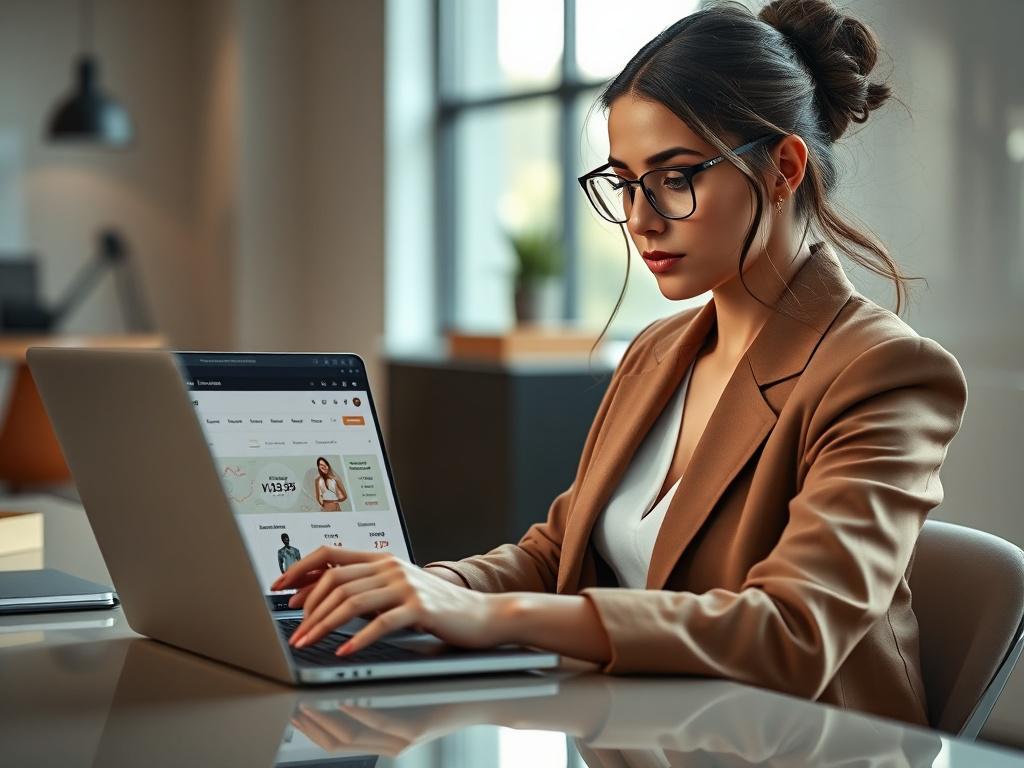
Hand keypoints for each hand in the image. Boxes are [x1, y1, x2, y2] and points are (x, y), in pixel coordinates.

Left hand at [270, 546, 513, 655]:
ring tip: (307, 642)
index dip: (300, 568)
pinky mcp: (420, 608)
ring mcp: (406, 585)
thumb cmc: (436, 606)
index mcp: (382, 559)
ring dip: (324, 624)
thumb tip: (318, 595)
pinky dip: (359, 638)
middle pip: (336, 580)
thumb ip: (363, 588)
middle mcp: (391, 567)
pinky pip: (381, 622)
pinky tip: (345, 650)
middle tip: (293, 630)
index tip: (278, 587)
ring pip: (352, 601)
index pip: (331, 555)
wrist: (481, 614)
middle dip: (308, 607)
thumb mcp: (395, 589)